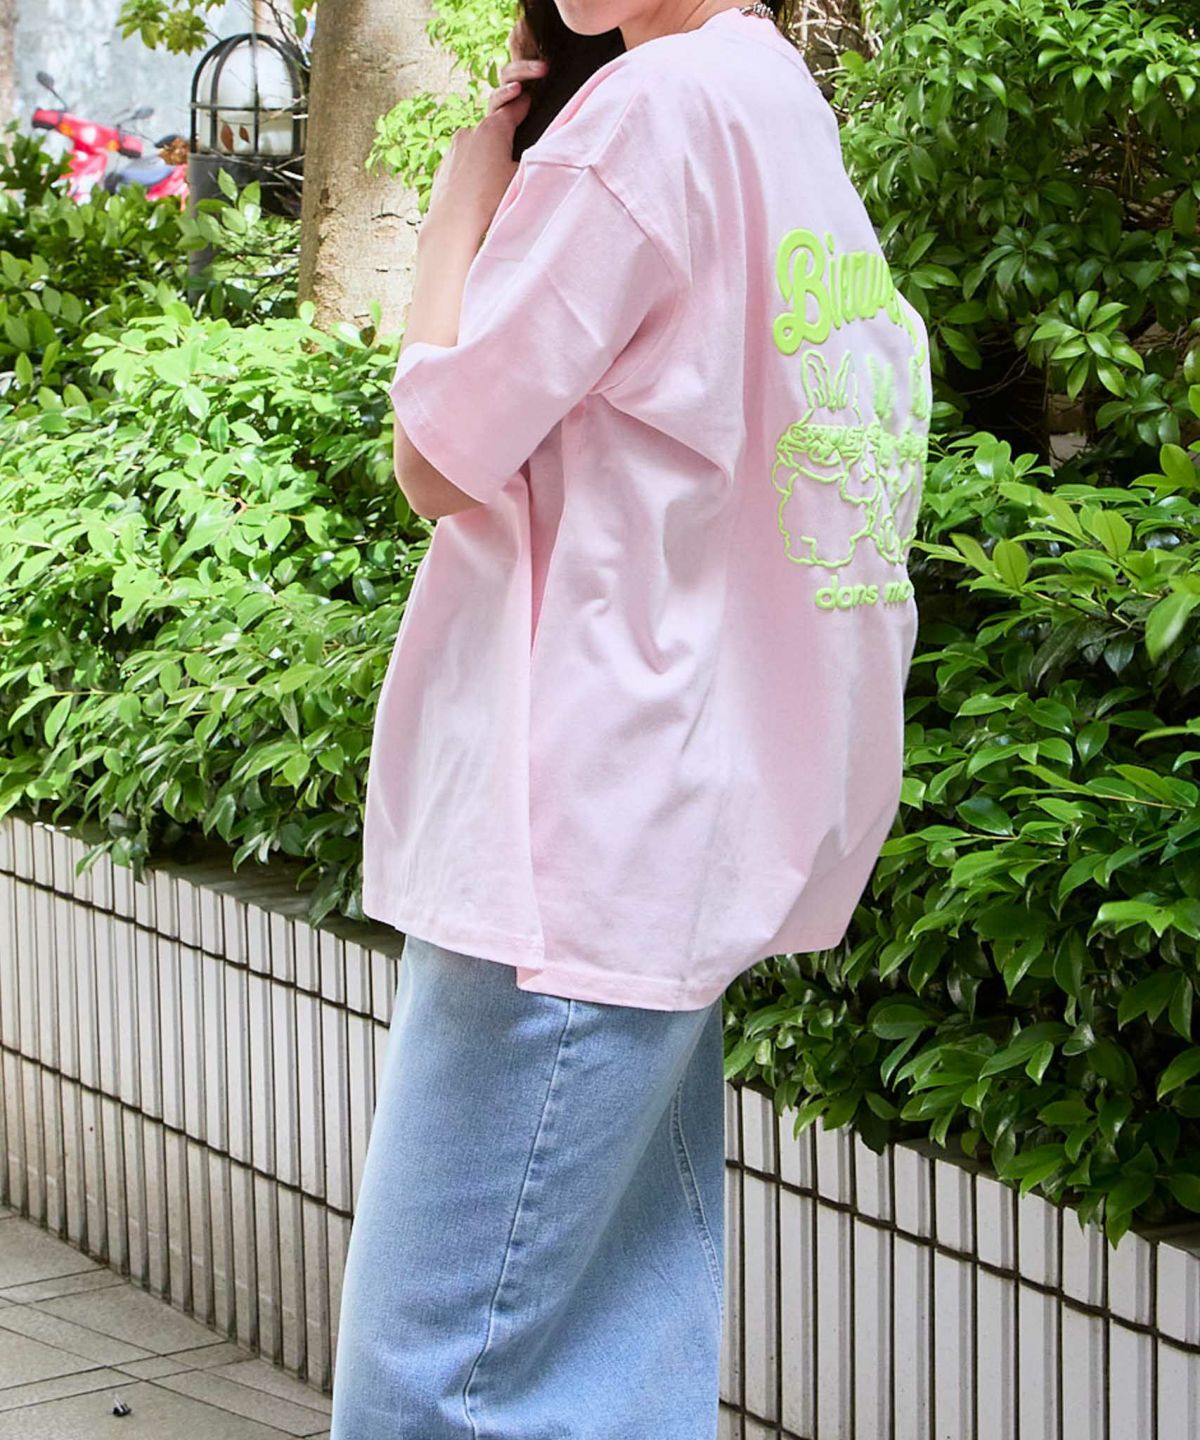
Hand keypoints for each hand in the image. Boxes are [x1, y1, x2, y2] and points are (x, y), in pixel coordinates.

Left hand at [424, 20, 547, 245]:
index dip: (524, 106)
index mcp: (494, 129)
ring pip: (477, 147)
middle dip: (503, 140)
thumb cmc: (490, 200)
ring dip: (486, 158)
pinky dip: (471, 173)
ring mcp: (453, 148)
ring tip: (492, 185)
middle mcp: (470, 131)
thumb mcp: (522, 176)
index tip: (529, 101)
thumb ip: (530, 159)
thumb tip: (537, 154)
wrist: (452, 223)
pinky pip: (463, 164)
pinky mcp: (443, 166)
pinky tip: (476, 193)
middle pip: (493, 129)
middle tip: (512, 160)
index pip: (514, 109)